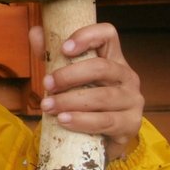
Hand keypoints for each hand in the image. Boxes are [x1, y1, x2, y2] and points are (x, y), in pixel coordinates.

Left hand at [29, 23, 143, 160]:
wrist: (100, 138)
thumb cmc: (83, 100)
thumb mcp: (66, 76)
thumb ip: (51, 55)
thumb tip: (36, 32)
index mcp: (112, 58)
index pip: (108, 34)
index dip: (87, 36)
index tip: (63, 49)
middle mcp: (127, 76)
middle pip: (101, 67)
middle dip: (69, 76)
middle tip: (46, 85)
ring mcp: (132, 100)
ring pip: (102, 97)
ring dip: (70, 101)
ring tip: (48, 107)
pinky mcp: (131, 124)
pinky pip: (106, 121)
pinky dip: (82, 120)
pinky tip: (64, 121)